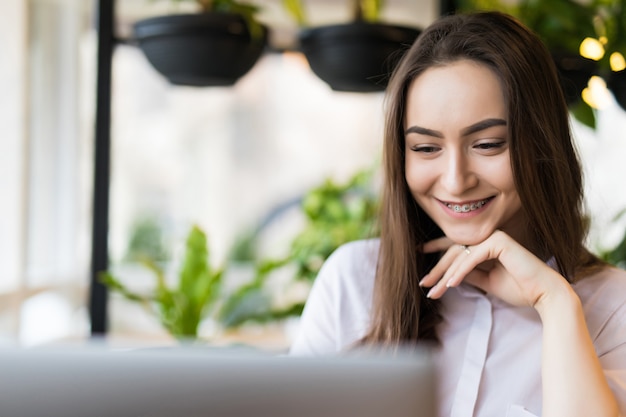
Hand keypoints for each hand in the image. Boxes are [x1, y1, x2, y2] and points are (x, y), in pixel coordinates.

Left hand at [419, 230, 569, 308]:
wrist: (545, 295)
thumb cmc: (520, 289)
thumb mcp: (486, 282)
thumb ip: (469, 274)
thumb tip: (448, 273)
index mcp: (487, 245)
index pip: (457, 247)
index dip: (436, 251)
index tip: (420, 258)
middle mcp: (489, 237)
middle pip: (455, 251)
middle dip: (437, 269)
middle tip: (424, 284)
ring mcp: (494, 236)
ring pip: (461, 255)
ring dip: (445, 274)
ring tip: (435, 290)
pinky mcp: (499, 241)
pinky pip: (472, 257)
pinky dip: (460, 271)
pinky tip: (451, 284)